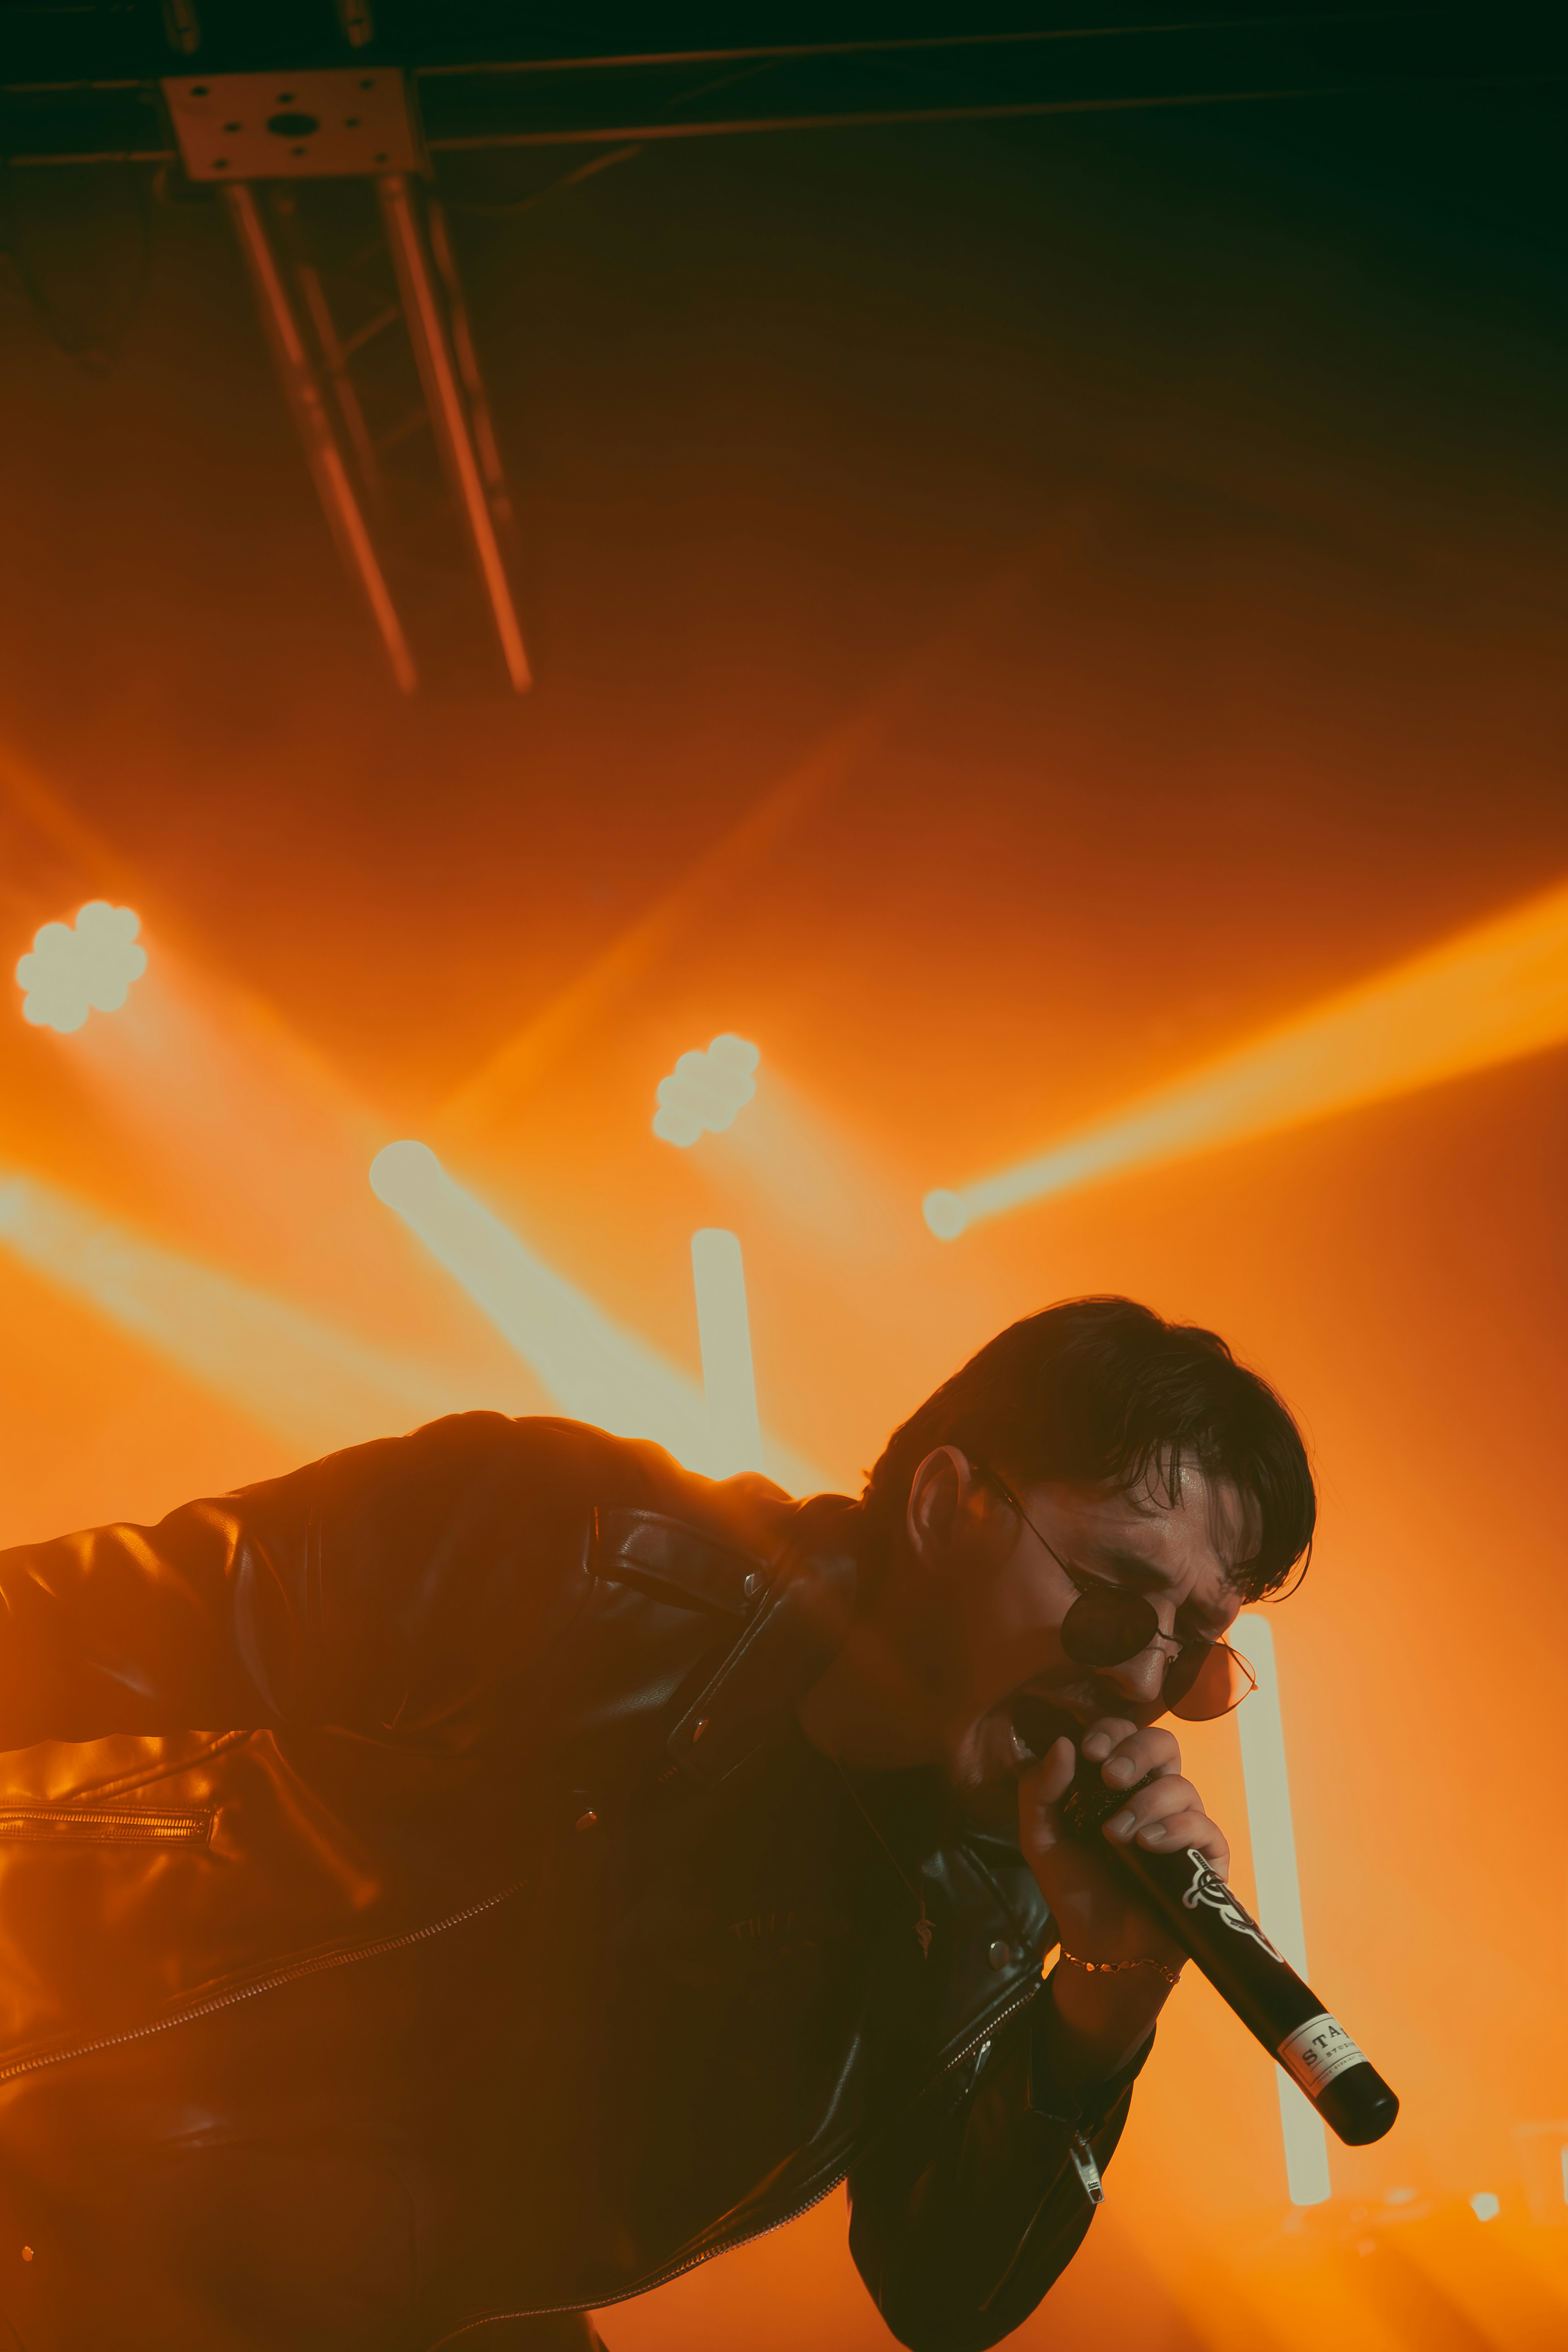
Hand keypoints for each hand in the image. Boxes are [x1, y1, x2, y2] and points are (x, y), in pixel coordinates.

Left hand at [1017, 1715, 1230, 2084]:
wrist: (1100, 1946)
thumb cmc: (1073, 1888)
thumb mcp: (1041, 1837)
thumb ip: (1040, 1789)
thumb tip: (1064, 1742)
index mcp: (1115, 1784)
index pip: (1124, 1734)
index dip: (1111, 1732)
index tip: (1091, 1751)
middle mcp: (1153, 1796)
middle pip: (1164, 1745)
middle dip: (1137, 1752)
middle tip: (1111, 1777)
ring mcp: (1182, 1826)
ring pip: (1182, 1786)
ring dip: (1147, 1802)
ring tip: (1117, 1834)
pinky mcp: (1205, 1859)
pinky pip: (1206, 1828)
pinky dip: (1176, 1830)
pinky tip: (1148, 1845)